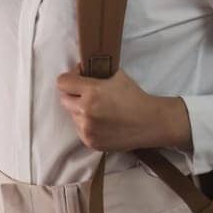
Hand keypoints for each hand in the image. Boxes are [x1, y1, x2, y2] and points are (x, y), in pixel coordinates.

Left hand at [57, 66, 192, 152]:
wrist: (150, 123)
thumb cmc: (135, 97)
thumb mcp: (117, 76)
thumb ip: (96, 73)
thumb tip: (82, 70)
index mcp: (91, 91)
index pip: (62, 82)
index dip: (70, 78)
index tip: (79, 78)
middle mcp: (86, 111)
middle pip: (64, 99)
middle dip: (73, 94)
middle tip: (87, 94)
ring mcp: (87, 129)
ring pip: (72, 115)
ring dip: (80, 111)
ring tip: (98, 110)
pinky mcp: (91, 142)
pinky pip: (80, 129)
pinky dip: (87, 125)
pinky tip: (102, 122)